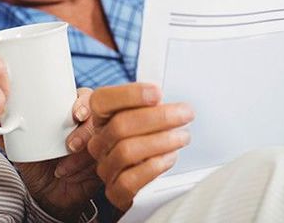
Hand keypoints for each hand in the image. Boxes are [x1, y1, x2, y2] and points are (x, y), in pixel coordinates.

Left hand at [13, 88, 101, 221]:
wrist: (49, 195)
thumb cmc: (38, 164)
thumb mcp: (22, 147)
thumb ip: (9, 134)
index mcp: (70, 113)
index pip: (85, 97)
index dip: (84, 101)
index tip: (76, 112)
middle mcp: (87, 125)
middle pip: (98, 116)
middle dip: (86, 128)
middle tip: (70, 143)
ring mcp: (97, 143)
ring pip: (100, 139)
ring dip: (81, 152)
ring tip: (64, 161)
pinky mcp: (100, 163)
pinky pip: (101, 160)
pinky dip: (83, 167)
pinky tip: (66, 172)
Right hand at [88, 83, 193, 211]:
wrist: (138, 177)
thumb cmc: (144, 139)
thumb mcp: (142, 117)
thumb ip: (149, 104)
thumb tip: (164, 94)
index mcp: (101, 118)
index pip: (102, 100)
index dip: (129, 94)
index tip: (157, 92)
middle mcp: (99, 141)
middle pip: (120, 125)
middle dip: (158, 117)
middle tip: (184, 114)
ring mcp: (105, 166)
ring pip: (125, 151)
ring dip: (160, 141)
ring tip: (182, 136)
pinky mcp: (115, 191)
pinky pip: (129, 180)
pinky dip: (153, 167)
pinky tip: (170, 157)